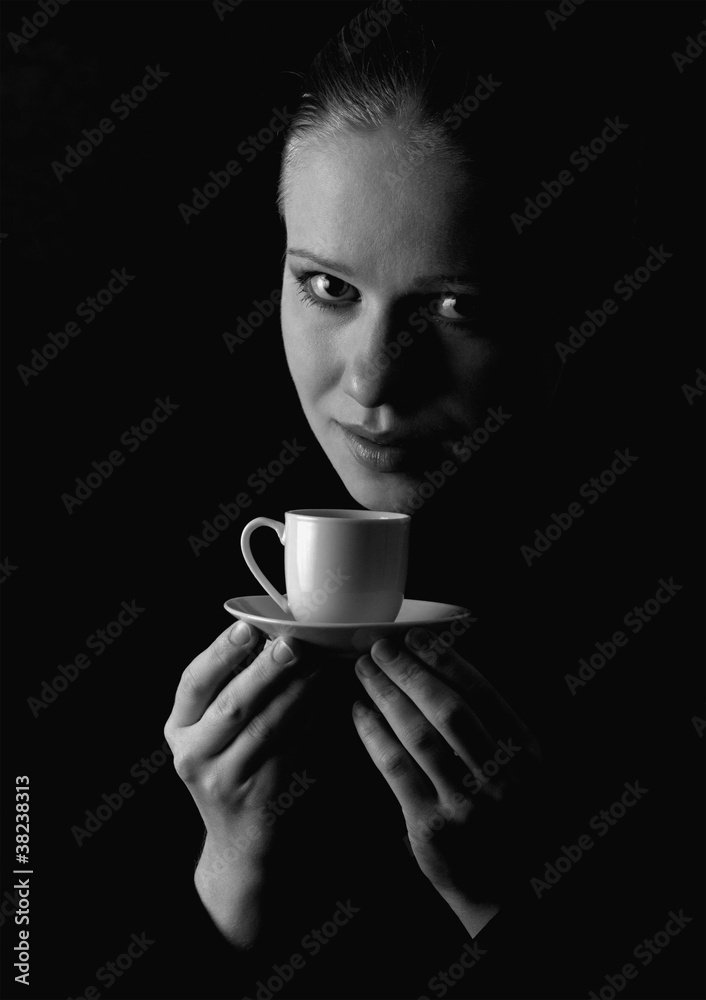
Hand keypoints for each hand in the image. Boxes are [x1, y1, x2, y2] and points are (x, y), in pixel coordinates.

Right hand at [164, 622, 319, 946]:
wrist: (239, 842)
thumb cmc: (232, 769)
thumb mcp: (216, 733)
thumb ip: (233, 689)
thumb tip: (274, 636)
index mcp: (179, 728)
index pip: (193, 682)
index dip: (220, 652)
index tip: (246, 627)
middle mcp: (191, 755)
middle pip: (231, 704)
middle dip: (264, 670)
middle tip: (292, 643)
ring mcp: (221, 779)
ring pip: (263, 726)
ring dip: (294, 691)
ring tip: (317, 664)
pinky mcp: (255, 796)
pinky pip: (286, 748)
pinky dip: (304, 718)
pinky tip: (319, 697)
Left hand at [352, 627, 541, 936]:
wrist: (505, 890)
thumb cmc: (505, 817)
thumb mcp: (520, 769)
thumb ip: (490, 726)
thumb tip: (441, 669)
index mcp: (527, 753)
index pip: (483, 692)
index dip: (446, 659)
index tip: (417, 639)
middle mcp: (501, 777)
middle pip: (446, 708)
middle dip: (408, 672)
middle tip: (380, 649)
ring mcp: (467, 803)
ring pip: (418, 734)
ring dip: (386, 695)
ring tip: (364, 672)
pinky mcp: (432, 826)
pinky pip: (395, 768)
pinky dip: (373, 734)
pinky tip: (358, 712)